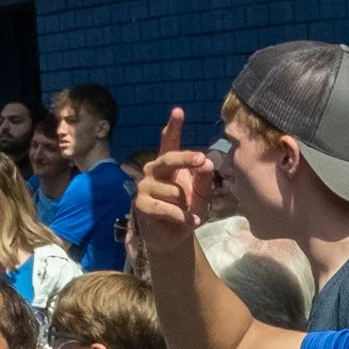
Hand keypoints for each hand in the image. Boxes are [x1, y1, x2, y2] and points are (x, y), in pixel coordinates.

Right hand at [138, 109, 217, 239]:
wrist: (172, 237)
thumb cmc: (186, 210)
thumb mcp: (200, 194)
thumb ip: (203, 178)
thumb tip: (207, 162)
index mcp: (168, 164)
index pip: (168, 142)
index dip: (173, 127)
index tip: (178, 111)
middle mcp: (153, 171)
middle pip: (168, 159)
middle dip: (185, 159)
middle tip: (201, 159)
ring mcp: (145, 187)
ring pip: (173, 191)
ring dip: (186, 204)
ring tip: (187, 212)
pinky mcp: (141, 204)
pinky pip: (167, 208)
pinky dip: (182, 216)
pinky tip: (189, 221)